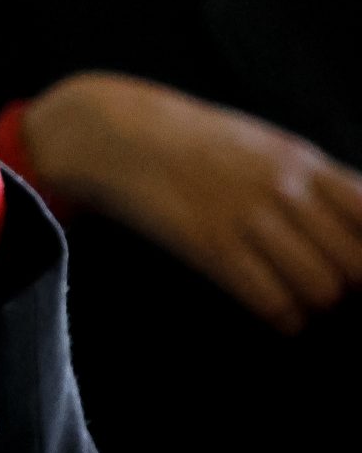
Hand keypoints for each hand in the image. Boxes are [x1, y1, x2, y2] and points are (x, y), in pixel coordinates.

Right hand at [21, 72, 361, 333]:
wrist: (115, 135)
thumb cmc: (192, 144)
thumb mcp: (263, 146)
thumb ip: (312, 179)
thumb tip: (354, 223)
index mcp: (302, 161)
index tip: (355, 266)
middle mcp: (284, 187)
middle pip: (356, 261)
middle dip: (352, 285)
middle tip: (331, 288)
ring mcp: (247, 216)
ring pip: (322, 287)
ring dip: (317, 304)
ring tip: (301, 301)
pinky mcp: (209, 244)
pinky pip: (271, 300)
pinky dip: (284, 317)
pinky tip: (277, 314)